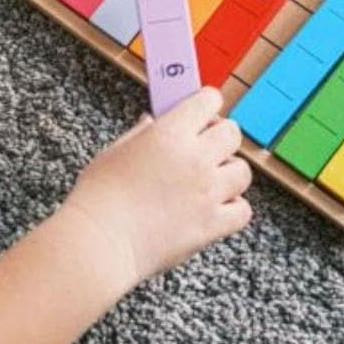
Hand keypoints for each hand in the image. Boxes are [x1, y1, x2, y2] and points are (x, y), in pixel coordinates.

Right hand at [62, 87, 251, 288]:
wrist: (101, 242)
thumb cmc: (100, 197)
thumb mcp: (116, 150)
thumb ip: (141, 133)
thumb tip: (153, 121)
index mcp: (170, 133)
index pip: (208, 100)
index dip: (205, 104)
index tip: (200, 112)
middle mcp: (196, 158)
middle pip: (232, 133)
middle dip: (220, 136)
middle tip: (204, 147)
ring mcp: (208, 192)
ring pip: (242, 170)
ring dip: (228, 173)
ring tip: (209, 181)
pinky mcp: (212, 224)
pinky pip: (243, 210)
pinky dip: (233, 208)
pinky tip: (214, 208)